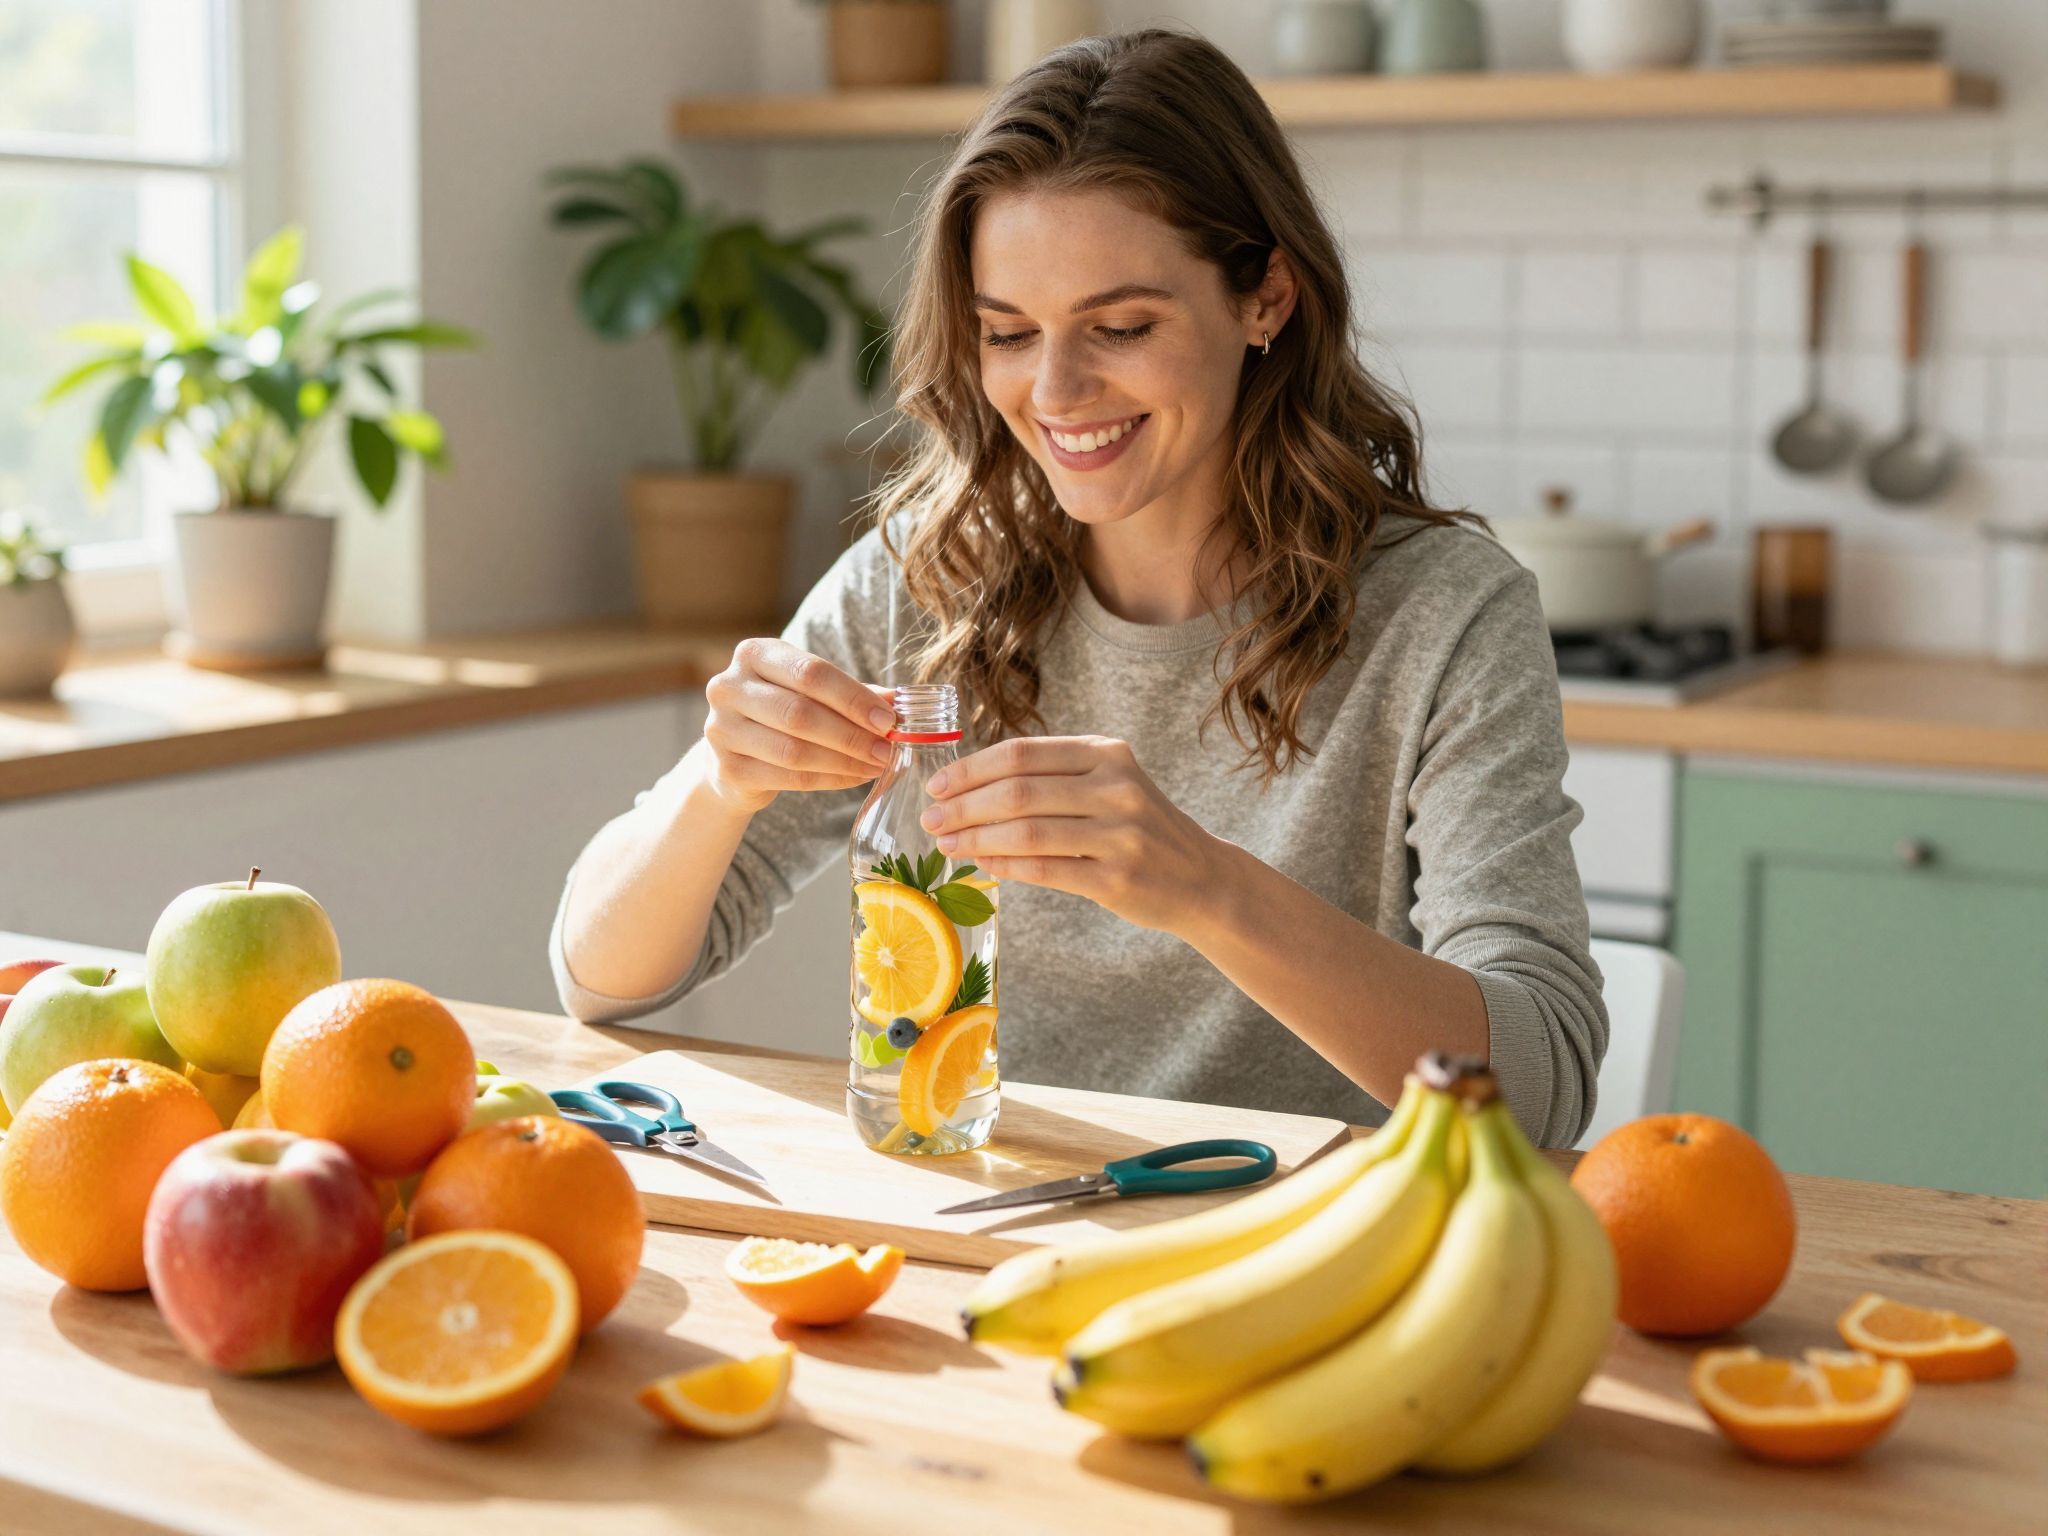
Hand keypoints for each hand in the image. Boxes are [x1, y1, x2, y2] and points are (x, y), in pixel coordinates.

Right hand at [701, 638, 894, 813]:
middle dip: (851, 734)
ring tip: (876, 765)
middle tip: (887, 749)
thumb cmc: (781, 712)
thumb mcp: (812, 692)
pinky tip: (854, 777)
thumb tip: (897, 702)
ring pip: (794, 750)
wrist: (735, 754)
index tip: (888, 719)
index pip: (810, 672)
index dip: (853, 698)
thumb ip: (852, 693)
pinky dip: (829, 780)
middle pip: (800, 713)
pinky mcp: (727, 769)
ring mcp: (721, 729)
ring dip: (844, 761)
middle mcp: (729, 687)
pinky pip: (788, 778)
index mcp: (754, 654)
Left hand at [918, 736, 1221, 933]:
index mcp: (1107, 753)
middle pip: (1018, 791)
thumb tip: (967, 788)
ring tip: (947, 845)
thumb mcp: (1108, 783)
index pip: (1022, 753)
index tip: (937, 786)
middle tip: (931, 820)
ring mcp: (1120, 834)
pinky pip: (1044, 869)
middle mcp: (1117, 787)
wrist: (1201, 877)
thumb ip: (1051, 778)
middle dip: (963, 806)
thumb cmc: (1138, 828)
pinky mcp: (1117, 878)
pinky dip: (1004, 865)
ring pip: (1026, 831)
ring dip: (975, 838)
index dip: (971, 769)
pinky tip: (981, 864)